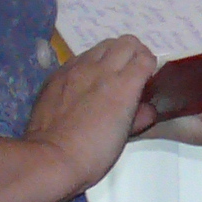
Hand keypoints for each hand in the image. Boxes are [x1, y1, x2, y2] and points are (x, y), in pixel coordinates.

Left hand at [28, 38, 159, 191]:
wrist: (50, 159)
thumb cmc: (93, 154)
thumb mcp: (124, 137)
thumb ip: (139, 116)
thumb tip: (148, 109)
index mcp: (122, 85)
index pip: (145, 58)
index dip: (150, 66)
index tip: (148, 78)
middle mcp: (100, 70)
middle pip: (126, 42)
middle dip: (134, 53)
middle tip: (132, 70)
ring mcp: (76, 70)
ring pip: (101, 46)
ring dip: (111, 55)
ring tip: (109, 73)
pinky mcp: (57, 75)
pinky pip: (79, 58)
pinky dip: (89, 64)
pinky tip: (85, 82)